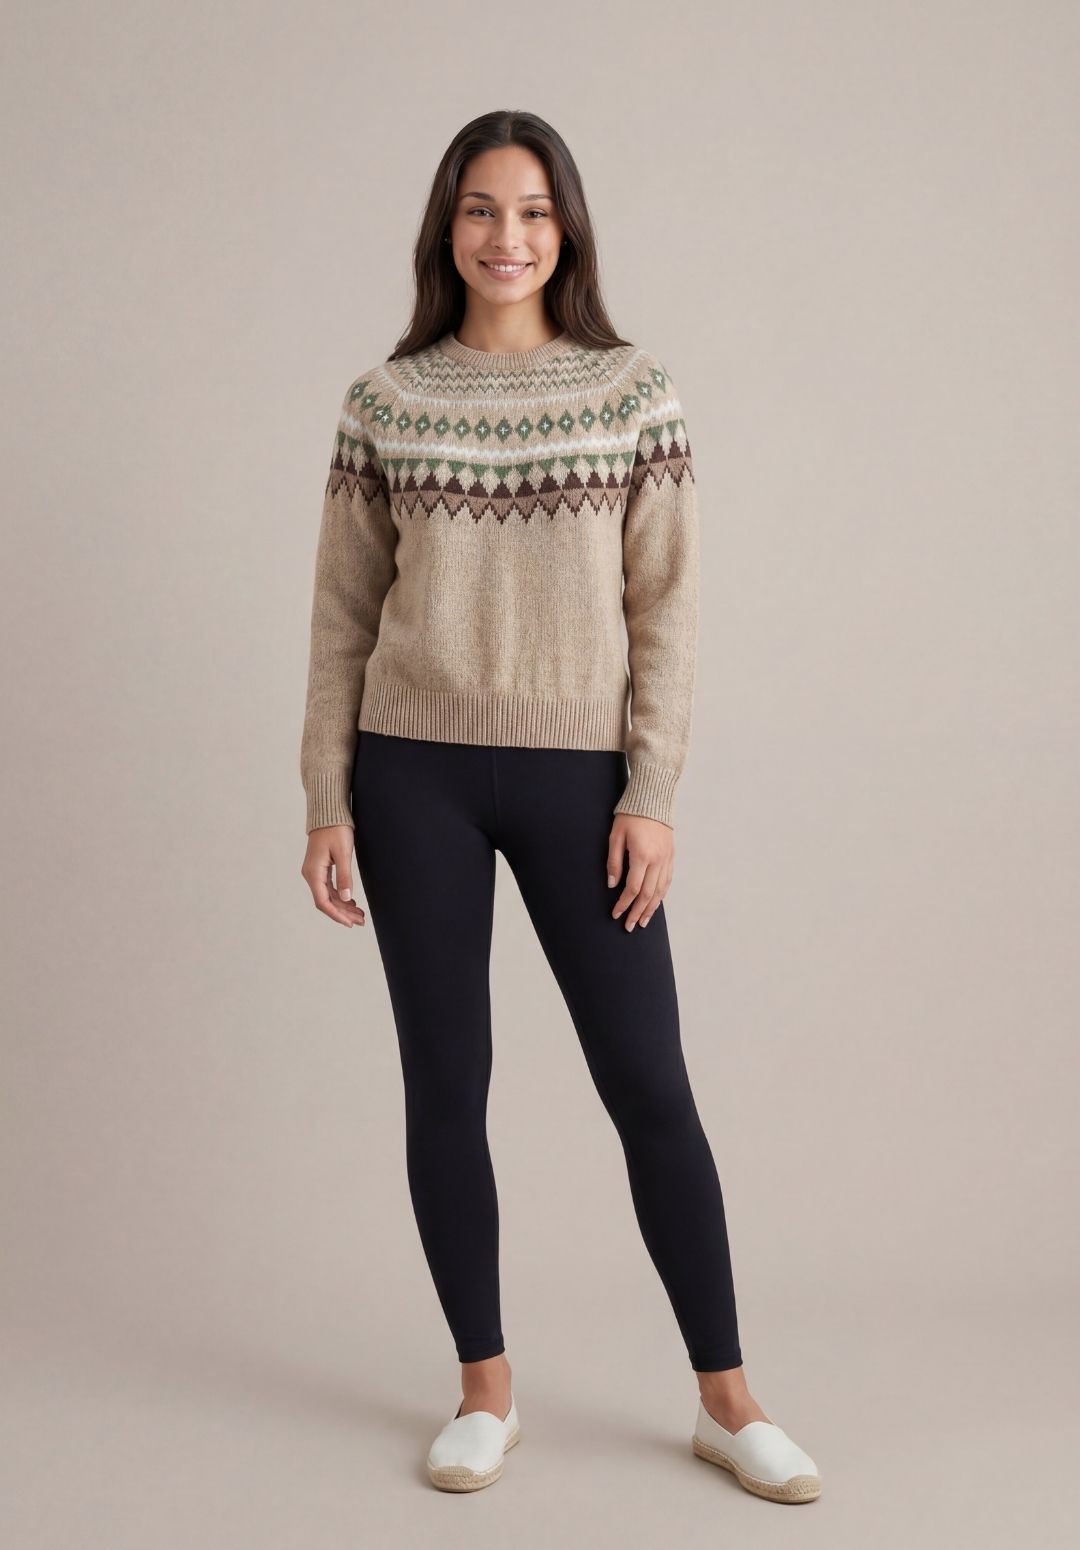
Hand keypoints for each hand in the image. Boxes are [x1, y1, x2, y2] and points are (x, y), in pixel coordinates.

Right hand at [301, 824, 366, 927]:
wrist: (328, 813)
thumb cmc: (335, 829)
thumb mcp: (343, 853)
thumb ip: (344, 877)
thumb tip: (346, 899)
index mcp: (313, 873)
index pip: (323, 902)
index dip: (336, 915)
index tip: (350, 923)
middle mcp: (311, 875)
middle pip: (326, 901)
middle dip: (343, 913)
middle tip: (361, 921)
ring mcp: (314, 872)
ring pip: (328, 895)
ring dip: (343, 906)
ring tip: (359, 914)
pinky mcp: (320, 868)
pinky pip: (329, 887)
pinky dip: (340, 896)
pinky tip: (351, 901)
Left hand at [606, 813, 673, 930]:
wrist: (652, 798)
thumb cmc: (630, 815)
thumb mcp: (615, 836)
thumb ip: (613, 862)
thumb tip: (612, 885)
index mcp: (642, 855)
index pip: (633, 888)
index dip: (623, 904)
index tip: (615, 914)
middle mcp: (658, 860)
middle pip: (648, 895)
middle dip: (637, 912)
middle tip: (629, 926)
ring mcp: (667, 858)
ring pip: (660, 891)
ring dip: (651, 908)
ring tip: (643, 921)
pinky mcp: (671, 856)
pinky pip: (667, 881)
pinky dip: (661, 895)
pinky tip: (655, 904)